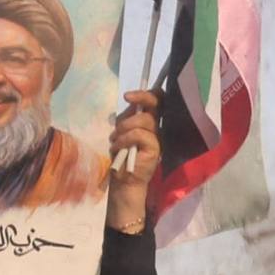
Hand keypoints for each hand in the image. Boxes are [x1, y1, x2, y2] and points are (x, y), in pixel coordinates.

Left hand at [107, 90, 161, 234]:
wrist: (124, 181)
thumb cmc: (122, 158)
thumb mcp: (122, 133)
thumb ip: (128, 118)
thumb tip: (131, 103)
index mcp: (151, 123)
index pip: (157, 102)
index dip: (148, 93)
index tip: (129, 95)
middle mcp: (158, 128)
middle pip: (156, 104)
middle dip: (141, 97)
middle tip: (128, 98)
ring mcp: (158, 138)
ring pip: (143, 120)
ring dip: (123, 128)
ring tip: (116, 142)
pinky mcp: (155, 149)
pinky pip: (138, 135)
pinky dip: (123, 139)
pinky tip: (119, 149)